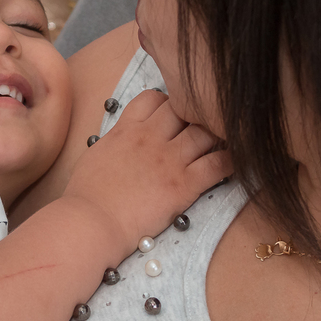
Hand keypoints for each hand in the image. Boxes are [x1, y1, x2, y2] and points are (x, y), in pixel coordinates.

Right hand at [62, 89, 230, 250]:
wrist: (90, 222)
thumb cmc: (85, 197)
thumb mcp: (95, 157)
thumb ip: (114, 144)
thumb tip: (120, 145)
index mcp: (126, 130)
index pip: (153, 98)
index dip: (166, 103)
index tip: (172, 115)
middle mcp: (150, 138)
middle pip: (184, 109)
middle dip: (194, 115)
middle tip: (201, 129)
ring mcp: (169, 160)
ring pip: (205, 133)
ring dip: (216, 135)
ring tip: (223, 143)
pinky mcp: (184, 184)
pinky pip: (218, 164)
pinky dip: (230, 161)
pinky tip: (234, 162)